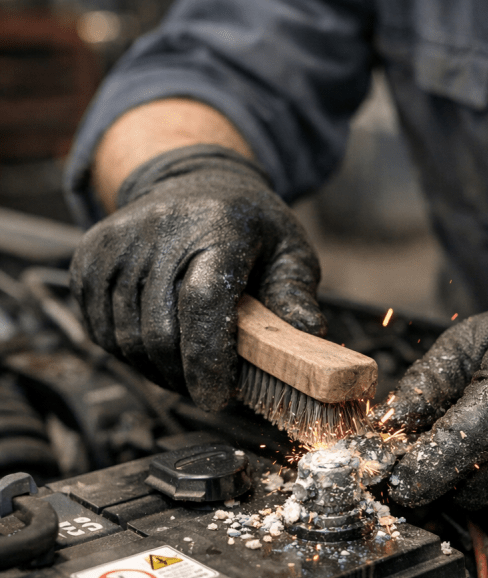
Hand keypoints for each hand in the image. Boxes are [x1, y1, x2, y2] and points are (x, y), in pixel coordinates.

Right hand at [70, 145, 325, 410]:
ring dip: (157, 370)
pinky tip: (157, 344)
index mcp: (219, 225)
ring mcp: (118, 241)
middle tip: (209, 388)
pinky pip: (101, 330)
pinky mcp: (88, 256)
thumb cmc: (248, 225)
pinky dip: (128, 352)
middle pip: (160, 330)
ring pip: (127, 338)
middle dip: (185, 376)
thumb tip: (309, 336)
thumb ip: (296, 294)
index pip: (203, 300)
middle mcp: (161, 228)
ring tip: (185, 367)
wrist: (192, 180)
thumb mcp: (289, 249)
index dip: (207, 359)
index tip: (217, 397)